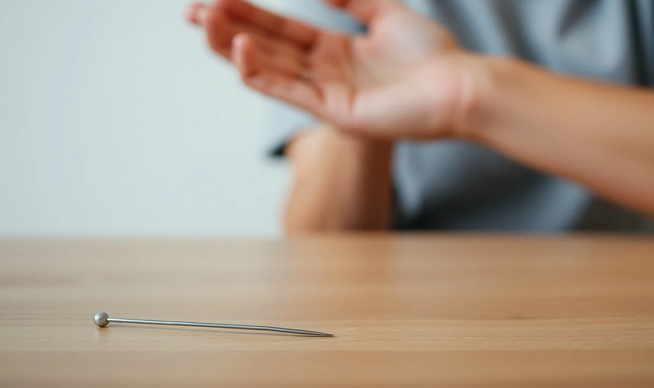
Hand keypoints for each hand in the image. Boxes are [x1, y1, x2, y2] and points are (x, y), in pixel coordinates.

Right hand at [187, 0, 477, 138]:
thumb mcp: (386, 13)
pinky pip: (288, 90)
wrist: (461, 86)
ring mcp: (326, 93)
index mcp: (335, 50)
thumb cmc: (432, 54)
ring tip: (205, 22)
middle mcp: (324, 73)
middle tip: (192, 10)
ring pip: (268, 68)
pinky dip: (261, 71)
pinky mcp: (334, 111)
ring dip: (233, 46)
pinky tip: (239, 47)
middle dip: (228, 28)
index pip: (280, 29)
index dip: (248, 12)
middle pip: (266, 46)